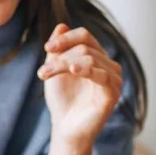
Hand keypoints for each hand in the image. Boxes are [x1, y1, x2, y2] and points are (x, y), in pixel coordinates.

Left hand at [38, 24, 123, 150]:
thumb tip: (62, 25)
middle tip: (42, 72)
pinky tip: (72, 70)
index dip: (66, 39)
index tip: (47, 48)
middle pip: (85, 48)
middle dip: (60, 57)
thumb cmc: (62, 100)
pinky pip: (101, 75)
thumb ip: (59, 49)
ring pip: (89, 58)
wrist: (65, 128)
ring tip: (45, 76)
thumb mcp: (55, 69)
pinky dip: (86, 70)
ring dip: (63, 65)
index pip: (86, 36)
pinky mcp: (113, 94)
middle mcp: (109, 66)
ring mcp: (114, 79)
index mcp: (97, 57)